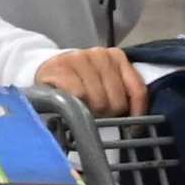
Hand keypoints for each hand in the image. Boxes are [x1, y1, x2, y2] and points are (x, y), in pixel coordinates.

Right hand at [31, 47, 147, 117]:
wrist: (46, 68)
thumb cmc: (80, 80)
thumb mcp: (104, 83)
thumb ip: (121, 93)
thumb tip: (137, 123)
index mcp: (116, 57)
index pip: (137, 89)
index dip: (137, 112)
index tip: (133, 129)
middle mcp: (100, 54)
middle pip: (117, 100)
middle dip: (109, 114)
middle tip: (99, 116)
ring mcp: (79, 59)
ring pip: (98, 100)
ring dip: (91, 112)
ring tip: (83, 110)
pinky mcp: (61, 68)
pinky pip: (78, 95)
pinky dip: (76, 106)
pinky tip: (71, 106)